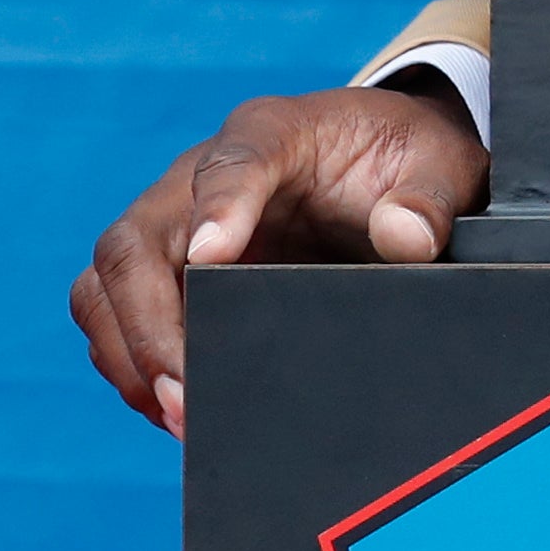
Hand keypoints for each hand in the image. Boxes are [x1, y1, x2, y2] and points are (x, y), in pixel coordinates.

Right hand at [70, 82, 485, 434]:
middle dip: (148, 323)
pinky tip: (176, 411)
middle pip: (136, 240)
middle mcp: (203, 174)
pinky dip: (134, 365)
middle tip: (184, 393)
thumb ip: (430, 196)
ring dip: (130, 354)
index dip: (218, 205)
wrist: (384, 167)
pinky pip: (118, 317)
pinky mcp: (170, 272)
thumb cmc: (403, 158)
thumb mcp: (441, 163)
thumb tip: (404, 237)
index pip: (232, 160)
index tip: (213, 255)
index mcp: (275, 132)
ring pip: (108, 284)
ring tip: (179, 418)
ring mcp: (176, 225)